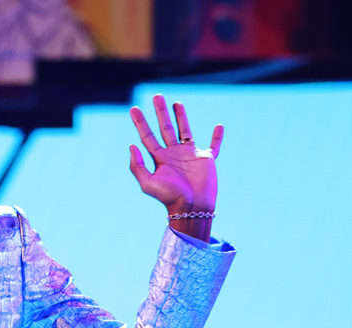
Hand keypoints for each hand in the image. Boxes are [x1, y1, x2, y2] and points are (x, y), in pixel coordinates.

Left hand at [128, 94, 222, 213]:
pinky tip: (219, 126)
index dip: (140, 123)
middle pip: (165, 128)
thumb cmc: (169, 197)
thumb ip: (137, 166)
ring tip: (176, 102)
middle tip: (157, 96)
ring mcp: (189, 155)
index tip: (133, 109)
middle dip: (160, 112)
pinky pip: (213, 145)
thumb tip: (131, 145)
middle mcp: (173, 154)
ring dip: (181, 117)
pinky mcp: (206, 159)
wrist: (191, 206)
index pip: (147, 136)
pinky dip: (217, 137)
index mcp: (159, 159)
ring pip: (185, 131)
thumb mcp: (148, 183)